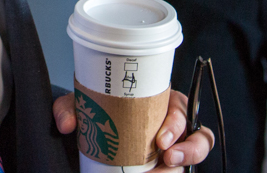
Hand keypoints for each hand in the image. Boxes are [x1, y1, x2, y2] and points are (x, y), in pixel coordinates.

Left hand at [52, 90, 214, 169]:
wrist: (89, 135)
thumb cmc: (97, 113)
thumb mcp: (82, 105)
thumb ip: (70, 108)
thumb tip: (67, 124)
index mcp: (160, 102)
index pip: (181, 109)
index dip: (176, 124)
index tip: (160, 140)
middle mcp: (172, 126)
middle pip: (199, 137)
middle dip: (189, 150)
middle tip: (167, 158)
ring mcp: (172, 148)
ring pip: (192, 158)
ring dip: (180, 167)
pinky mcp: (165, 165)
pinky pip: (176, 171)